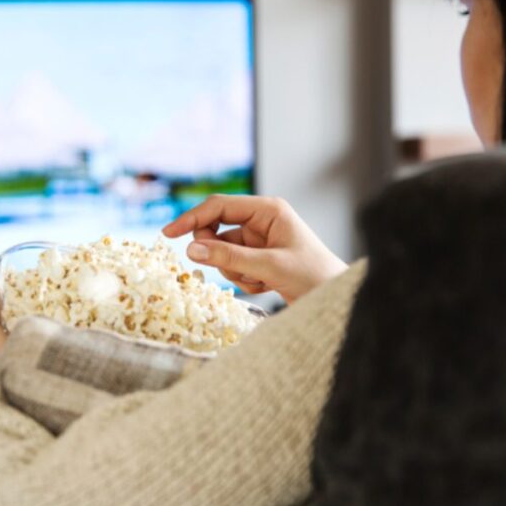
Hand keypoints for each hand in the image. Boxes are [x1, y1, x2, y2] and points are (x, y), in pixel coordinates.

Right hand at [163, 195, 346, 303]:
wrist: (337, 299)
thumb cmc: (314, 276)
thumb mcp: (269, 266)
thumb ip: (229, 258)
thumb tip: (190, 250)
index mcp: (268, 210)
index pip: (219, 207)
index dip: (192, 219)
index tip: (168, 234)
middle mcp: (261, 221)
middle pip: (216, 230)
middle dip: (218, 254)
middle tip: (233, 269)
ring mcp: (259, 241)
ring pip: (222, 253)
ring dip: (235, 272)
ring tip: (261, 282)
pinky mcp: (258, 260)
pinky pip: (233, 268)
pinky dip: (243, 281)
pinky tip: (266, 287)